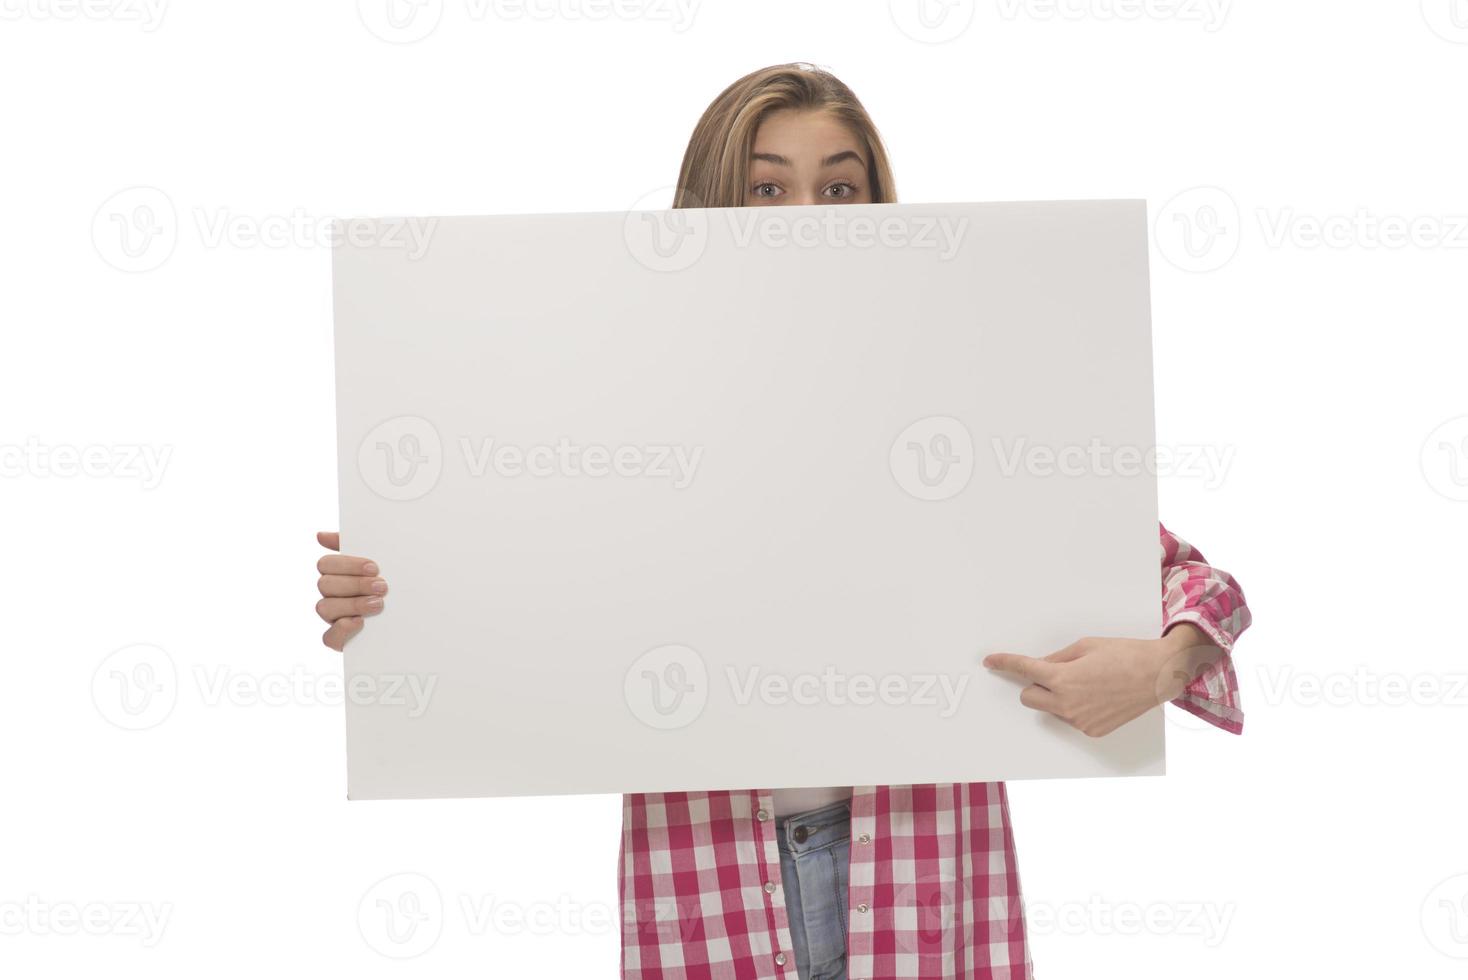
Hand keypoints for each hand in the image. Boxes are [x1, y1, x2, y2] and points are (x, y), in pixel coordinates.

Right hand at [315, 531, 386, 650]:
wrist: (416, 615)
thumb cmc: (394, 583)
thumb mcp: (381, 560)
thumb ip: (354, 543)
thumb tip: (321, 535)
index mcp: (338, 573)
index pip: (326, 564)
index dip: (348, 564)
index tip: (374, 567)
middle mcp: (332, 594)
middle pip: (325, 584)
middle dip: (355, 584)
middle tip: (382, 586)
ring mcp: (334, 617)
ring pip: (324, 608)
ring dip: (352, 604)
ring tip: (379, 604)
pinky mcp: (340, 639)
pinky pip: (329, 638)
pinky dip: (342, 630)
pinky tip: (360, 622)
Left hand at [982, 625, 1221, 736]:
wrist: (1157, 674)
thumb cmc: (1124, 655)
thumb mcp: (1085, 646)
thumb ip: (1057, 658)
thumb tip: (1041, 665)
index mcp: (1062, 678)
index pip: (1024, 670)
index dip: (1004, 663)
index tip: (991, 661)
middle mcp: (1067, 703)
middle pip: (1029, 697)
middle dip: (1035, 685)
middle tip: (1055, 674)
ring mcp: (1079, 720)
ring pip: (1051, 709)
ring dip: (1057, 697)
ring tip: (1087, 684)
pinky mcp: (1092, 731)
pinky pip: (1070, 719)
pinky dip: (1076, 708)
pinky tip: (1097, 697)